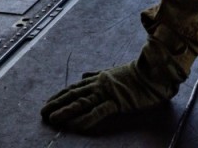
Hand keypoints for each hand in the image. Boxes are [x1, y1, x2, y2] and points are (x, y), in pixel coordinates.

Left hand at [41, 40, 187, 131]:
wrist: (154, 73)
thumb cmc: (137, 75)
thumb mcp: (114, 72)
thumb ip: (98, 73)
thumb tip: (85, 74)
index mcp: (98, 78)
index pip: (74, 87)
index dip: (60, 95)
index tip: (48, 103)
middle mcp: (99, 84)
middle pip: (73, 94)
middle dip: (57, 103)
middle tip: (43, 112)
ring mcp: (107, 92)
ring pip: (82, 102)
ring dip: (65, 110)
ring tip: (52, 118)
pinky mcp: (117, 102)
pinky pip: (98, 112)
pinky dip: (86, 119)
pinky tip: (75, 125)